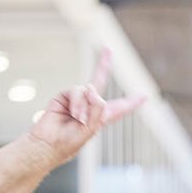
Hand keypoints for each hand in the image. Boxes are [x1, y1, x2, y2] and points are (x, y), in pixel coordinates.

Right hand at [27, 47, 144, 166]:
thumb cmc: (68, 142)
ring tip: (78, 119)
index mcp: (99, 119)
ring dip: (84, 106)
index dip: (131, 103)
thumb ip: (96, 109)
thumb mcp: (89, 129)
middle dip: (103, 65)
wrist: (47, 144)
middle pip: (99, 82)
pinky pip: (76, 91)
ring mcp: (76, 100)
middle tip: (107, 49)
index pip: (119, 109)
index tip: (144, 97)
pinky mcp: (64, 97)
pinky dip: (77, 102)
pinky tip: (73, 113)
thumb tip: (92, 88)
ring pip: (88, 90)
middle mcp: (89, 107)